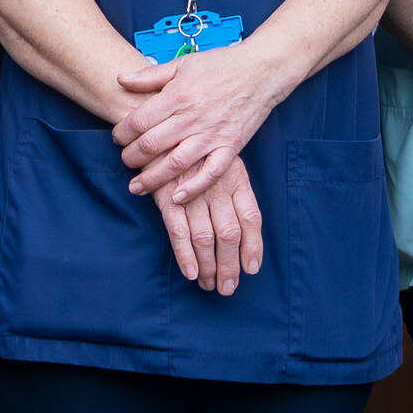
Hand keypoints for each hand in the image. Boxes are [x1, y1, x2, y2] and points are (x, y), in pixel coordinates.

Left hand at [113, 48, 283, 203]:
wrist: (261, 70)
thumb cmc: (221, 64)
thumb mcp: (183, 64)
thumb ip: (150, 75)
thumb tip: (120, 79)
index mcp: (178, 94)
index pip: (140, 120)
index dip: (122, 132)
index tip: (117, 137)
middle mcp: (193, 117)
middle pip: (153, 144)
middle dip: (132, 157)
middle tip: (125, 161)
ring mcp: (213, 134)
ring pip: (176, 163)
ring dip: (153, 178)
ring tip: (137, 187)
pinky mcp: (231, 146)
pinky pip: (211, 172)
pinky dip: (194, 187)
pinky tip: (177, 197)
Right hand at [154, 156, 263, 294]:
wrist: (159, 124)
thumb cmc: (193, 146)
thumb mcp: (221, 159)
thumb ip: (231, 188)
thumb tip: (238, 224)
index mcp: (236, 178)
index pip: (251, 218)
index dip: (254, 246)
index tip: (252, 268)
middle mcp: (217, 188)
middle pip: (230, 234)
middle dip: (230, 265)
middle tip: (228, 288)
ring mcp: (193, 192)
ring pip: (206, 237)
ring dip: (209, 266)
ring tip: (210, 285)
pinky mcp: (167, 197)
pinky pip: (179, 231)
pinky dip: (185, 255)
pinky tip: (191, 273)